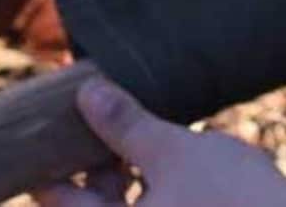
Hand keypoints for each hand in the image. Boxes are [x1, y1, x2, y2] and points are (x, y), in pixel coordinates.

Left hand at [35, 78, 285, 206]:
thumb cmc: (232, 197)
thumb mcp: (174, 151)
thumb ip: (126, 125)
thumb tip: (85, 91)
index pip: (55, 198)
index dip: (53, 153)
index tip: (56, 116)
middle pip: (90, 206)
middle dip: (95, 159)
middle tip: (103, 109)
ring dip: (123, 173)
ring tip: (139, 129)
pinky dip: (151, 190)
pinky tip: (168, 159)